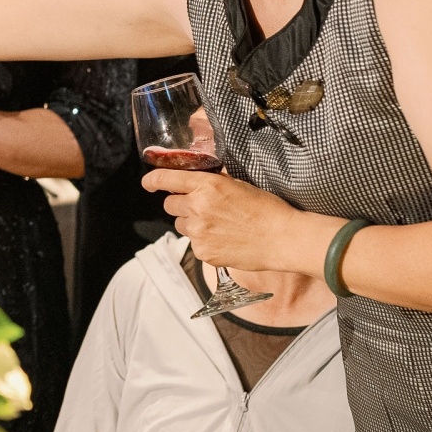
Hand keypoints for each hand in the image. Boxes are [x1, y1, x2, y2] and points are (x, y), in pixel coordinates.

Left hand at [141, 167, 301, 271]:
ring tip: (219, 225)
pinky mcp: (203, 252)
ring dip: (192, 224)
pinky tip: (225, 240)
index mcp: (206, 186)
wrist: (283, 238)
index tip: (148, 183)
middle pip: (170, 205)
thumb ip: (213, 182)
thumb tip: (197, 180)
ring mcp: (199, 232)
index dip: (152, 181)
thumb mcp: (238, 185)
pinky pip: (194, 244)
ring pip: (181, 225)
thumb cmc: (266, 209)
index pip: (165, 179)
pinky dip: (205, 242)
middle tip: (201, 208)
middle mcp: (197, 208)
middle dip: (181, 204)